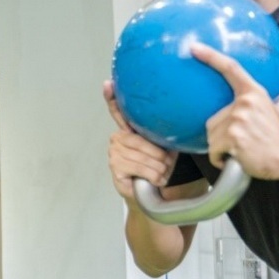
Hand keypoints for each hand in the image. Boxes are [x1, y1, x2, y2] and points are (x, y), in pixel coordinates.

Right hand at [104, 81, 177, 201]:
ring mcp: (114, 153)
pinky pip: (140, 167)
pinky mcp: (115, 167)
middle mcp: (118, 139)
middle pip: (143, 141)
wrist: (154, 195)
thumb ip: (162, 134)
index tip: (108, 83)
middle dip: (160, 156)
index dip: (112, 97)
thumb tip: (171, 120)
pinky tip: (151, 180)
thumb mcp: (166, 148)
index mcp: (129, 131)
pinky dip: (152, 176)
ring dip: (159, 169)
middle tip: (164, 165)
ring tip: (158, 174)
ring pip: (145, 157)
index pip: (117, 111)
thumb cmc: (160, 169)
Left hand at [194, 43, 278, 178]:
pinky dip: (219, 159)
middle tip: (241, 141)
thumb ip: (278, 104)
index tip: (194, 47)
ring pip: (212, 137)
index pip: (231, 68)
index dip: (211, 56)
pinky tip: (235, 159)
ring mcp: (237, 119)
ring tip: (240, 150)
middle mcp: (244, 103)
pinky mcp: (232, 137)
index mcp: (253, 94)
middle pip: (212, 120)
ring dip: (221, 148)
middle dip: (221, 135)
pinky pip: (213, 151)